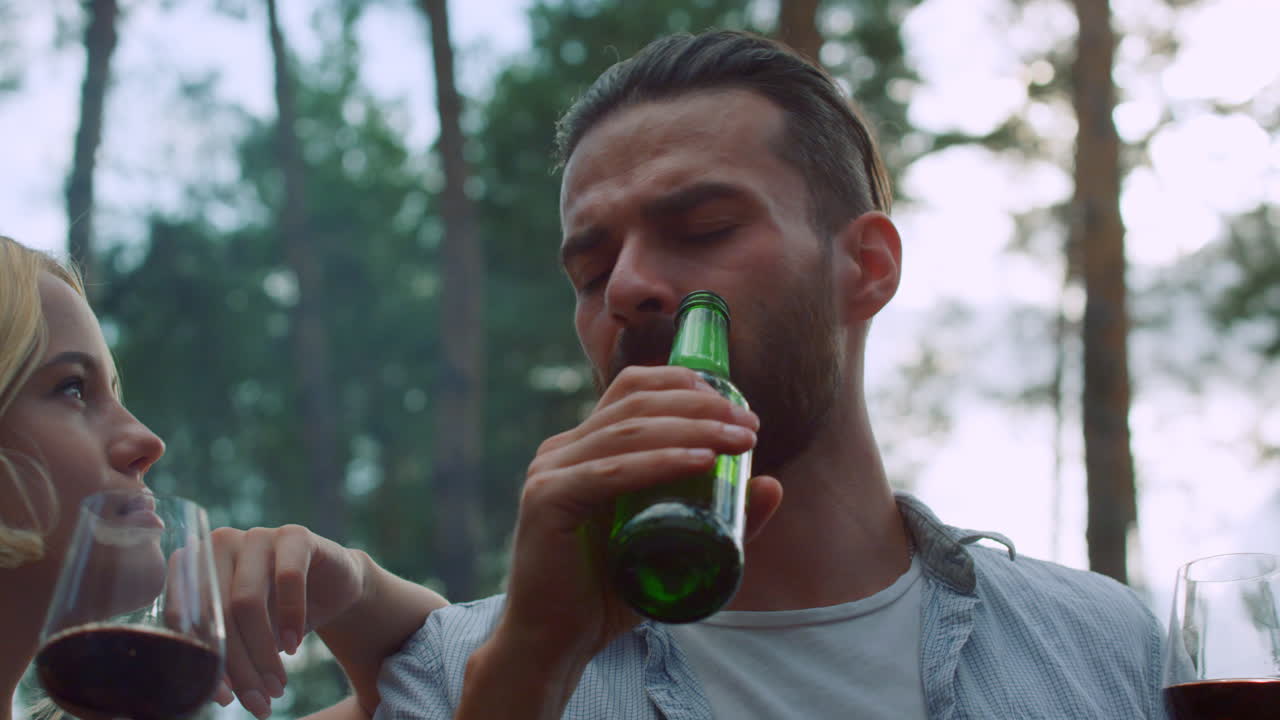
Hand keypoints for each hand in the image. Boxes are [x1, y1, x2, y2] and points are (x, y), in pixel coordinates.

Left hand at [207, 525, 369, 718]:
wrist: (330, 587)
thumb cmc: (277, 614)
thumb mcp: (245, 636)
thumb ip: (226, 655)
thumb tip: (217, 694)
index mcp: (194, 566)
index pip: (183, 615)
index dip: (201, 660)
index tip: (222, 698)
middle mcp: (218, 544)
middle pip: (215, 613)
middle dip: (237, 665)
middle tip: (257, 700)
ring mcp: (256, 536)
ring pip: (246, 601)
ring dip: (263, 652)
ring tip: (277, 684)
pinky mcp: (294, 534)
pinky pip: (288, 579)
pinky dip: (291, 618)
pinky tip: (294, 646)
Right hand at [480, 366, 781, 689]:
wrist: (554, 644)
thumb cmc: (610, 594)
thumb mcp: (673, 548)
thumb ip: (718, 519)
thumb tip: (772, 484)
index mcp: (584, 448)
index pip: (632, 390)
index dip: (685, 384)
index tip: (736, 406)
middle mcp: (563, 450)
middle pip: (636, 403)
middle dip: (700, 406)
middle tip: (750, 425)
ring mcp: (551, 472)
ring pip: (629, 432)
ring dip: (692, 429)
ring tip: (739, 440)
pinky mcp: (547, 501)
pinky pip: (610, 473)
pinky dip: (659, 463)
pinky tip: (700, 462)